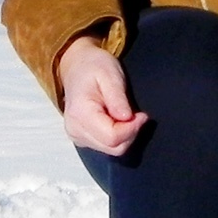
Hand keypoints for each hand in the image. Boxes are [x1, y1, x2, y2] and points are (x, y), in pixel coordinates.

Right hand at [58, 35, 147, 155]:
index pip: (112, 137)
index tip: (142, 115)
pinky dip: (117, 136)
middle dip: (130, 133)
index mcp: (80, 114)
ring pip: (111, 150)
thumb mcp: (110, 75)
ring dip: (125, 135)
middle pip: (113, 147)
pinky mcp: (82, 137)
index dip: (132, 128)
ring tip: (126, 114)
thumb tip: (126, 118)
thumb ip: (117, 98)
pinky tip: (118, 120)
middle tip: (137, 114)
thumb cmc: (94, 67)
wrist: (77, 67)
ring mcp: (77, 135)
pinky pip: (106, 146)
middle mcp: (75, 129)